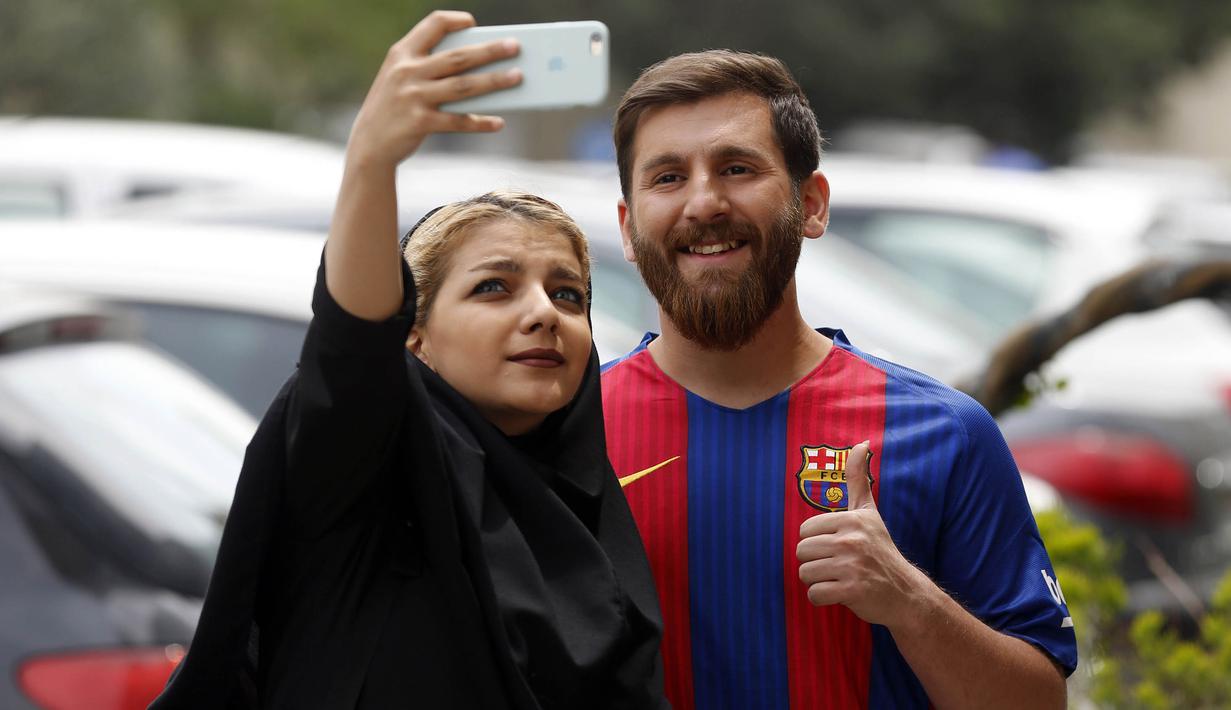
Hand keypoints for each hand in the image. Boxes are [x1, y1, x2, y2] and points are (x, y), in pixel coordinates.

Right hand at [347, 10, 521, 169]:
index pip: (432, 24)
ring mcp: (413, 97)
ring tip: (517, 77)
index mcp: (402, 53)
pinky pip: (458, 121)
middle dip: (489, 50)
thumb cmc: (393, 107)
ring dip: (494, 81)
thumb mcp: (400, 78)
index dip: (456, 21)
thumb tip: (478, 66)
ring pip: (463, 86)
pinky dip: (480, 122)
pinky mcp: (420, 123)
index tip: (474, 23)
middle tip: (515, 46)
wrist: (369, 144)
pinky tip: (498, 122)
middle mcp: (407, 72)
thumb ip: (429, 67)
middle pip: (458, 57)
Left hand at [796, 441, 932, 629]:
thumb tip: (861, 443)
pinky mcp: (852, 591)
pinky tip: (841, 593)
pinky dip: (823, 597)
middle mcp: (852, 540)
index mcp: (852, 520)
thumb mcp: (869, 512)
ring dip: (818, 580)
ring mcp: (852, 566)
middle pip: (801, 552)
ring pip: (805, 573)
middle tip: (839, 565)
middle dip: (816, 562)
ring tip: (840, 578)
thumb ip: (859, 479)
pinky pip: (814, 594)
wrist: (905, 592)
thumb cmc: (880, 550)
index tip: (838, 547)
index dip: (817, 542)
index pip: (804, 531)